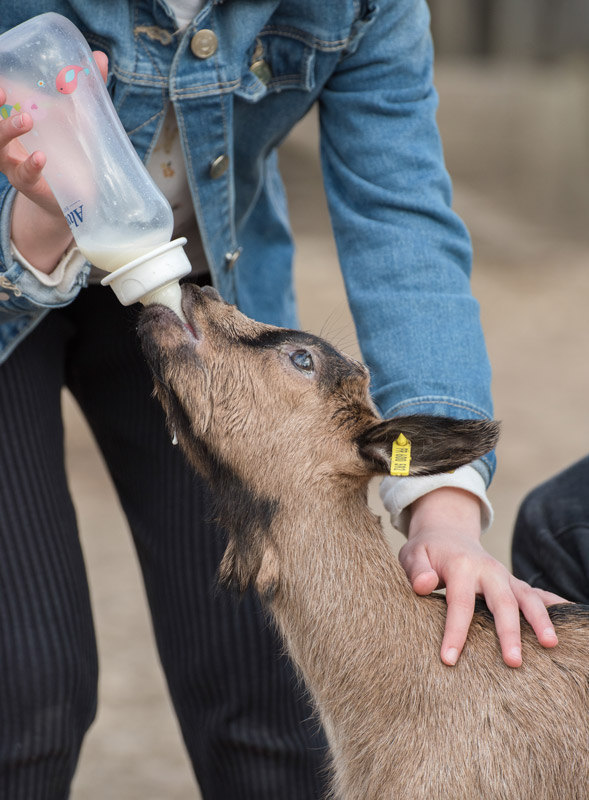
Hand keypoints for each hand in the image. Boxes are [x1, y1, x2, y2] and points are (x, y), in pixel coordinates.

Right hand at [2, 51, 108, 271]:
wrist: (77, 194)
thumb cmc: (71, 150)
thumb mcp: (81, 117)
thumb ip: (88, 89)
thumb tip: (99, 57)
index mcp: (15, 118)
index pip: (0, 100)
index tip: (1, 78)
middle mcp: (8, 139)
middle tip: (2, 92)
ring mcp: (14, 162)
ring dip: (6, 130)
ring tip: (26, 120)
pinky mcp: (29, 184)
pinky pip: (22, 175)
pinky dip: (30, 165)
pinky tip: (40, 157)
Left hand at [400, 487, 565, 667]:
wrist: (447, 532)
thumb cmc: (426, 550)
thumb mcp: (412, 555)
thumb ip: (417, 570)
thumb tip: (425, 585)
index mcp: (462, 566)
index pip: (460, 603)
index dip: (455, 632)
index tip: (449, 659)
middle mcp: (489, 570)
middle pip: (502, 602)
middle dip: (509, 632)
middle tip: (514, 662)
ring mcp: (505, 576)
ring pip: (527, 598)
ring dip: (540, 620)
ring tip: (550, 644)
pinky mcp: (513, 583)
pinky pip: (537, 594)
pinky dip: (554, 605)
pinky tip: (570, 620)